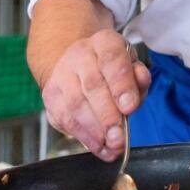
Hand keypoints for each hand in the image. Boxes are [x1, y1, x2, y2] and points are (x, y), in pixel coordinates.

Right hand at [40, 29, 149, 160]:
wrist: (79, 65)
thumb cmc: (112, 69)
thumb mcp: (132, 66)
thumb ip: (139, 78)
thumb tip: (138, 87)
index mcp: (104, 42)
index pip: (112, 60)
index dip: (121, 85)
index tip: (130, 107)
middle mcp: (79, 55)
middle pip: (92, 86)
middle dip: (108, 116)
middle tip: (120, 137)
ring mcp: (61, 75)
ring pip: (76, 105)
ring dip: (96, 131)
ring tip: (112, 146)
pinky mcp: (50, 95)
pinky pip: (65, 119)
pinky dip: (85, 137)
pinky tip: (100, 147)